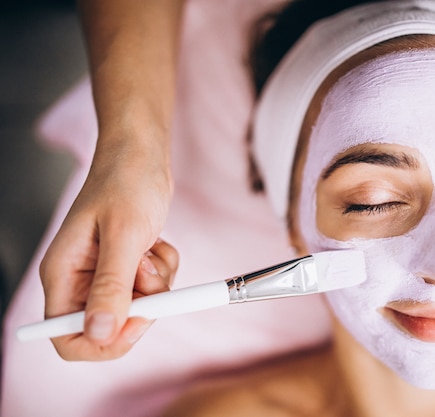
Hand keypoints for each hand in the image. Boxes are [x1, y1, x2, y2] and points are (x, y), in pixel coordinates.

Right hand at [40, 142, 176, 359]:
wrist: (142, 155)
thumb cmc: (126, 184)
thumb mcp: (123, 236)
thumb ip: (111, 287)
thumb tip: (100, 334)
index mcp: (63, 275)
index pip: (66, 337)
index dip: (103, 342)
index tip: (138, 322)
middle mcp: (81, 279)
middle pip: (110, 325)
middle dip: (139, 306)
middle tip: (149, 274)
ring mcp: (106, 273)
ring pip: (138, 307)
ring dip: (156, 284)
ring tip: (150, 249)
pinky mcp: (129, 265)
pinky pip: (154, 288)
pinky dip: (164, 270)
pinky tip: (157, 243)